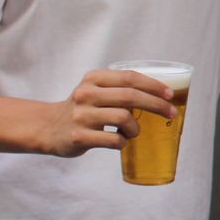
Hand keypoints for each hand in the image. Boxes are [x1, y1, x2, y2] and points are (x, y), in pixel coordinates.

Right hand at [38, 67, 177, 157]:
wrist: (48, 127)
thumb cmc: (81, 108)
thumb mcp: (94, 89)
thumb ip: (119, 88)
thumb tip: (160, 95)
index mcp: (94, 79)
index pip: (130, 78)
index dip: (153, 85)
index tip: (170, 94)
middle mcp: (87, 94)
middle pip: (131, 96)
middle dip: (157, 105)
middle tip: (171, 113)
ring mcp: (82, 116)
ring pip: (124, 118)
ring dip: (136, 128)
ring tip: (132, 132)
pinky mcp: (80, 136)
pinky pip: (114, 140)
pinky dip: (123, 142)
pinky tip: (121, 141)